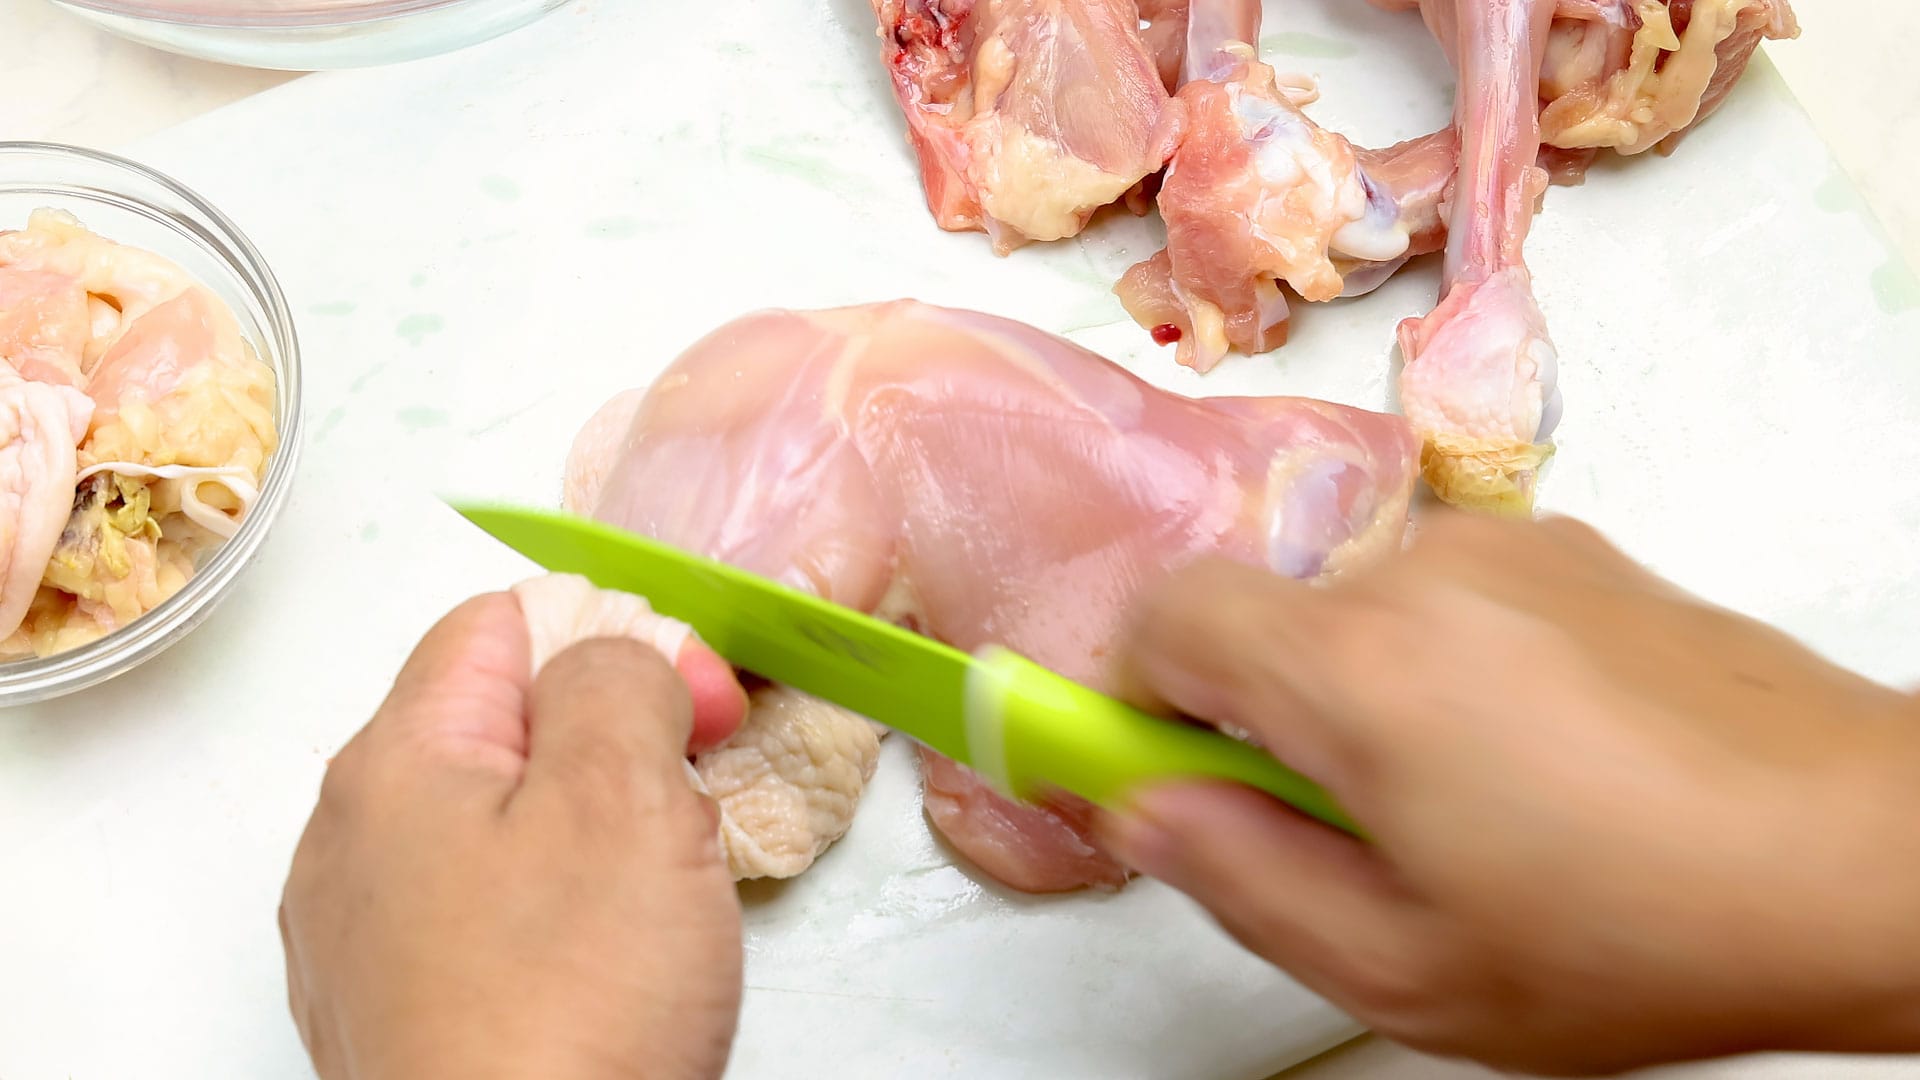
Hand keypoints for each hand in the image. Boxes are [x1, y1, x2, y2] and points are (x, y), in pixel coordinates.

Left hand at [280, 593, 741, 1079]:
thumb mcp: (623, 796)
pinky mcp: (407, 1016)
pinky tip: (612, 973)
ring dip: (599, 839)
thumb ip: (620, 680)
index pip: (502, 623)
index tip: (698, 706)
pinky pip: (496, 919)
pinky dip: (563, 921)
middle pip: (504, 726)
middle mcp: (358, 843)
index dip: (618, 638)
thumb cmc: (564, 1014)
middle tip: (690, 811)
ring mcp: (372, 939)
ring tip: (658, 906)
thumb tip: (620, 657)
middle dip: (617, 747)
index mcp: (394, 762)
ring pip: (506, 827)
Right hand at [1101, 512, 1919, 1075]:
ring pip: (1359, 611)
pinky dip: (1445, 666)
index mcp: (1357, 666)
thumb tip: (1138, 809)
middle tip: (1335, 833)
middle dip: (1262, 718)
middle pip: (1265, 618)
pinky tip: (1533, 766)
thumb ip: (1234, 876)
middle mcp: (1423, 571)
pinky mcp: (1579, 553)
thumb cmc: (1639, 929)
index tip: (1153, 770)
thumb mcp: (1401, 966)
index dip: (1133, 696)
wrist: (1860, 856)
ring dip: (1362, 695)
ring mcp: (1512, 550)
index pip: (1166, 616)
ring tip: (1462, 812)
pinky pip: (1450, 598)